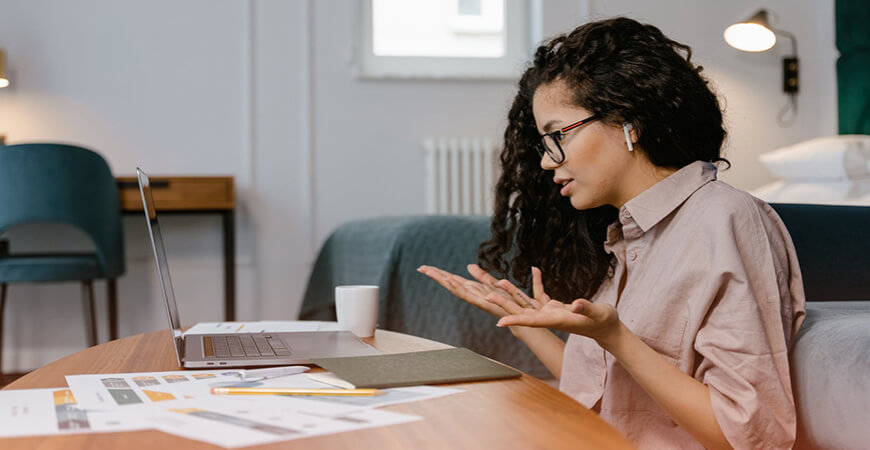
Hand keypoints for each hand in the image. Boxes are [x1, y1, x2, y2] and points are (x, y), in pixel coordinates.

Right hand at [417, 264, 536, 318]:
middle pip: (451, 283)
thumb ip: (482, 276)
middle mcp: (473, 294)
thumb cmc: (511, 302)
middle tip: (421, 268)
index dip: (440, 273)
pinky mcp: (483, 303)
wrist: (523, 317)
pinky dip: (458, 287)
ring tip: (430, 272)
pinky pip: (468, 294)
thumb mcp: (496, 284)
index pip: (454, 279)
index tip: (426, 267)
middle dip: (436, 276)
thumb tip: (468, 265)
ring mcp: (476, 300)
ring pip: (456, 289)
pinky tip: (449, 280)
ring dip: (443, 280)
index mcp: (475, 289)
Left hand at [488, 286, 620, 344]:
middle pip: (523, 311)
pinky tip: (536, 269)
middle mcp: (550, 318)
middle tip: (487, 296)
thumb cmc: (604, 322)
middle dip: (505, 305)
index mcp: (558, 320)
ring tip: (498, 281)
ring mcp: (551, 313)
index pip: (532, 321)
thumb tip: (575, 304)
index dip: (515, 320)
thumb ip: (586, 308)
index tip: (499, 321)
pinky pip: (541, 294)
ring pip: (527, 303)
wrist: (607, 328)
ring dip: (513, 293)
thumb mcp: (599, 313)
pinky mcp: (555, 308)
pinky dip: (537, 282)